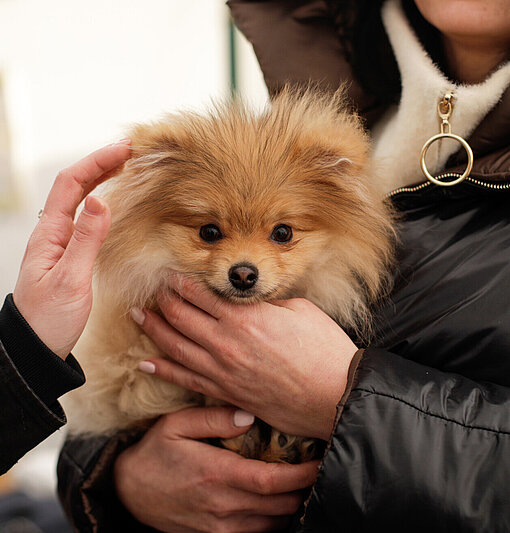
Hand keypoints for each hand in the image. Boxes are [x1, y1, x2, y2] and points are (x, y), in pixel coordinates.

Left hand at [13, 140, 131, 358]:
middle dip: (101, 164)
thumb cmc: (48, 318)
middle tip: (132, 152)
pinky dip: (103, 202)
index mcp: (50, 234)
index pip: (71, 184)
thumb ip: (86, 240)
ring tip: (127, 168)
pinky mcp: (71, 254)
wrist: (36, 346)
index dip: (97, 162)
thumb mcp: (71, 280)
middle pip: (75, 186)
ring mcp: (62, 243)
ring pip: (81, 200)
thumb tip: (99, 200)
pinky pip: (86, 219)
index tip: (124, 150)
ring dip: (102, 179)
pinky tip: (116, 203)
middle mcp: (54, 233)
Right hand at [114, 407, 318, 532]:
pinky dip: (272, 521)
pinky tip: (276, 503)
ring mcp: (219, 527)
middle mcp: (223, 505)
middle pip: (279, 505)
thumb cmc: (154, 453)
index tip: (319, 461)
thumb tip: (248, 416)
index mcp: (218, 475)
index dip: (302, 474)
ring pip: (271, 523)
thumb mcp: (176, 425)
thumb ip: (213, 418)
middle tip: (316, 469)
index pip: (273, 481)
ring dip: (290, 506)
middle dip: (303, 490)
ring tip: (300, 484)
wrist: (127, 492)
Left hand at [133, 274, 357, 440]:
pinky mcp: (225, 393)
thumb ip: (268, 304)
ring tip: (138, 316)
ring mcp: (222, 370)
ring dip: (153, 328)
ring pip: (174, 346)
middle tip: (152, 291)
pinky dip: (162, 369)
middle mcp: (225, 342)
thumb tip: (251, 301)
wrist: (335, 397)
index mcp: (244, 316)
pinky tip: (146, 362)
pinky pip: (185, 379)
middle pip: (179, 316)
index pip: (198, 294)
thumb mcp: (299, 310)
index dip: (179, 282)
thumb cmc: (325, 350)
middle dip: (162, 300)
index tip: (169, 274)